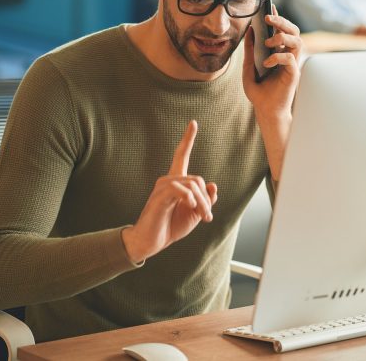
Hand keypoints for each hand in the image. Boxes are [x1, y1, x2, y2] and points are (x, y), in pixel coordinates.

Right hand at [122, 120, 217, 262]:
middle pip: (198, 179)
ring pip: (193, 185)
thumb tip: (213, 185)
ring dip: (202, 203)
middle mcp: (168, 180)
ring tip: (203, 217)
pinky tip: (190, 208)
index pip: (181, 155)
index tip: (193, 123)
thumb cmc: (171, 226)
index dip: (187, 139)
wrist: (152, 242)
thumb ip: (205, 200)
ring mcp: (162, 186)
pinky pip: (181, 190)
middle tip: (208, 217)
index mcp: (176, 182)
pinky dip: (191, 199)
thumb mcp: (195, 214)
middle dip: (207, 199)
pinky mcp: (160, 196)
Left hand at [243, 7, 301, 180]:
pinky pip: (290, 58)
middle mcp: (288, 56)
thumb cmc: (259, 92)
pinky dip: (278, 57)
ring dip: (282, 37)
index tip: (269, 7)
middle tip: (268, 19)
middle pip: (293, 31)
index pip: (281, 31)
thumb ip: (249, 51)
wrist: (265, 111)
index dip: (277, 18)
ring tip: (268, 43)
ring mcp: (292, 64)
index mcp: (278, 53)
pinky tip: (267, 63)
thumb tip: (249, 32)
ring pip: (297, 41)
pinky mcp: (293, 74)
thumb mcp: (248, 69)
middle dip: (282, 22)